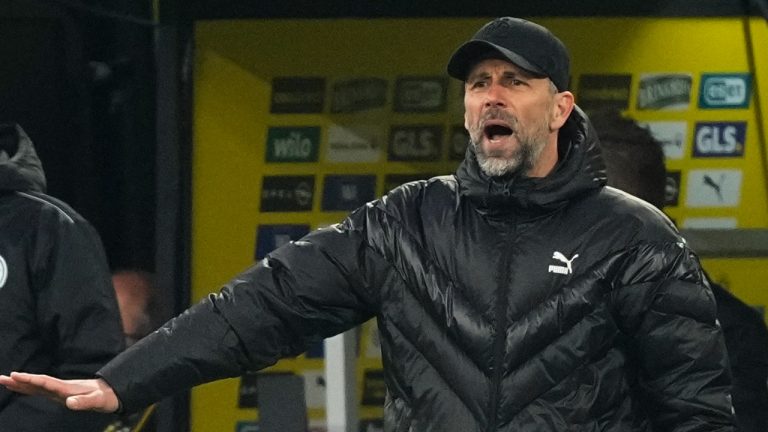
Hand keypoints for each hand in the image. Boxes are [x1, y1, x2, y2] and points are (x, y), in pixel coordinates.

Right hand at [0, 372, 119, 412]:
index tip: (15, 375)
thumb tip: (69, 403)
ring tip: (4, 380)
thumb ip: (84, 402)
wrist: (112, 392)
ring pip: (36, 386)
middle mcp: (61, 388)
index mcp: (67, 388)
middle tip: (1, 378)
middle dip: (19, 380)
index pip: (45, 382)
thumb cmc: (105, 397)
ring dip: (21, 383)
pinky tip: (20, 387)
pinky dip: (29, 388)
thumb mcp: (97, 402)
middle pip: (36, 382)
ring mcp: (59, 390)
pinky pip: (41, 390)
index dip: (30, 379)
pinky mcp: (60, 394)